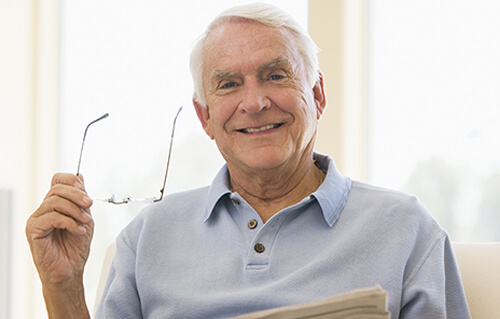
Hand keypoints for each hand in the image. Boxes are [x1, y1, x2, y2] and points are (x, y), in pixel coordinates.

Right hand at [26, 173, 93, 317]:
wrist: (71, 271)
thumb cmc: (76, 247)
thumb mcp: (85, 218)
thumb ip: (81, 199)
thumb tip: (80, 176)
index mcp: (55, 205)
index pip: (57, 181)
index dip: (70, 181)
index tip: (85, 190)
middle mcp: (43, 210)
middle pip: (56, 189)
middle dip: (77, 195)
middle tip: (89, 204)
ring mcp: (36, 219)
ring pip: (54, 201)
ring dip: (75, 210)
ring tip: (86, 222)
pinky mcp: (33, 230)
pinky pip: (51, 218)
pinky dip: (69, 222)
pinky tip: (79, 230)